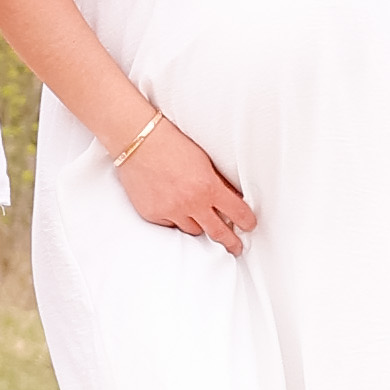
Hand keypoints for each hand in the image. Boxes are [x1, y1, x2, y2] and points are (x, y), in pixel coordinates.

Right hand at [115, 110, 253, 251]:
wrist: (139, 141)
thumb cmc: (172, 143)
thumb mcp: (203, 160)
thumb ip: (217, 182)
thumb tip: (231, 198)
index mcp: (208, 187)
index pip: (236, 212)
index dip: (247, 221)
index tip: (250, 225)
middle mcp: (191, 203)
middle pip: (218, 232)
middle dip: (231, 242)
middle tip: (237, 247)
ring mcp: (171, 211)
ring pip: (193, 231)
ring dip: (198, 224)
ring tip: (198, 217)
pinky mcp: (153, 215)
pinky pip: (170, 225)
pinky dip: (174, 218)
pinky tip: (171, 204)